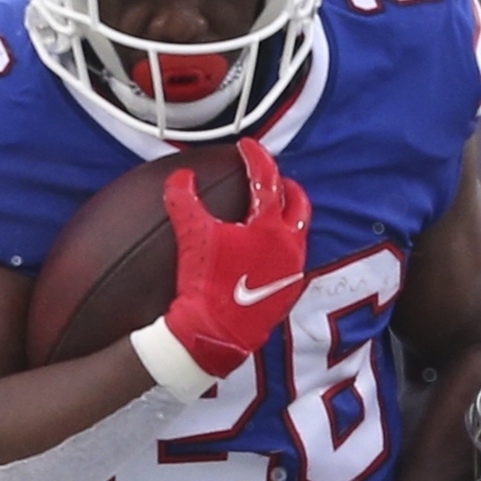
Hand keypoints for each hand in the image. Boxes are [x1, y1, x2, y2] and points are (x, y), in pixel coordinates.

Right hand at [152, 138, 310, 377]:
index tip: (247, 146)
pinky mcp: (289, 292)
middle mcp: (290, 246)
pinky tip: (270, 249)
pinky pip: (294, 258)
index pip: (266, 180)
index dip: (256, 157)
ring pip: (300, 232)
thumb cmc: (204, 283)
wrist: (214, 334)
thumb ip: (184, 200)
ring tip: (274, 210)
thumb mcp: (191, 236)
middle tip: (272, 177)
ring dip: (289, 215)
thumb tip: (180, 176)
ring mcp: (293, 271)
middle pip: (297, 204)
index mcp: (269, 227)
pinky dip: (285, 244)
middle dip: (286, 185)